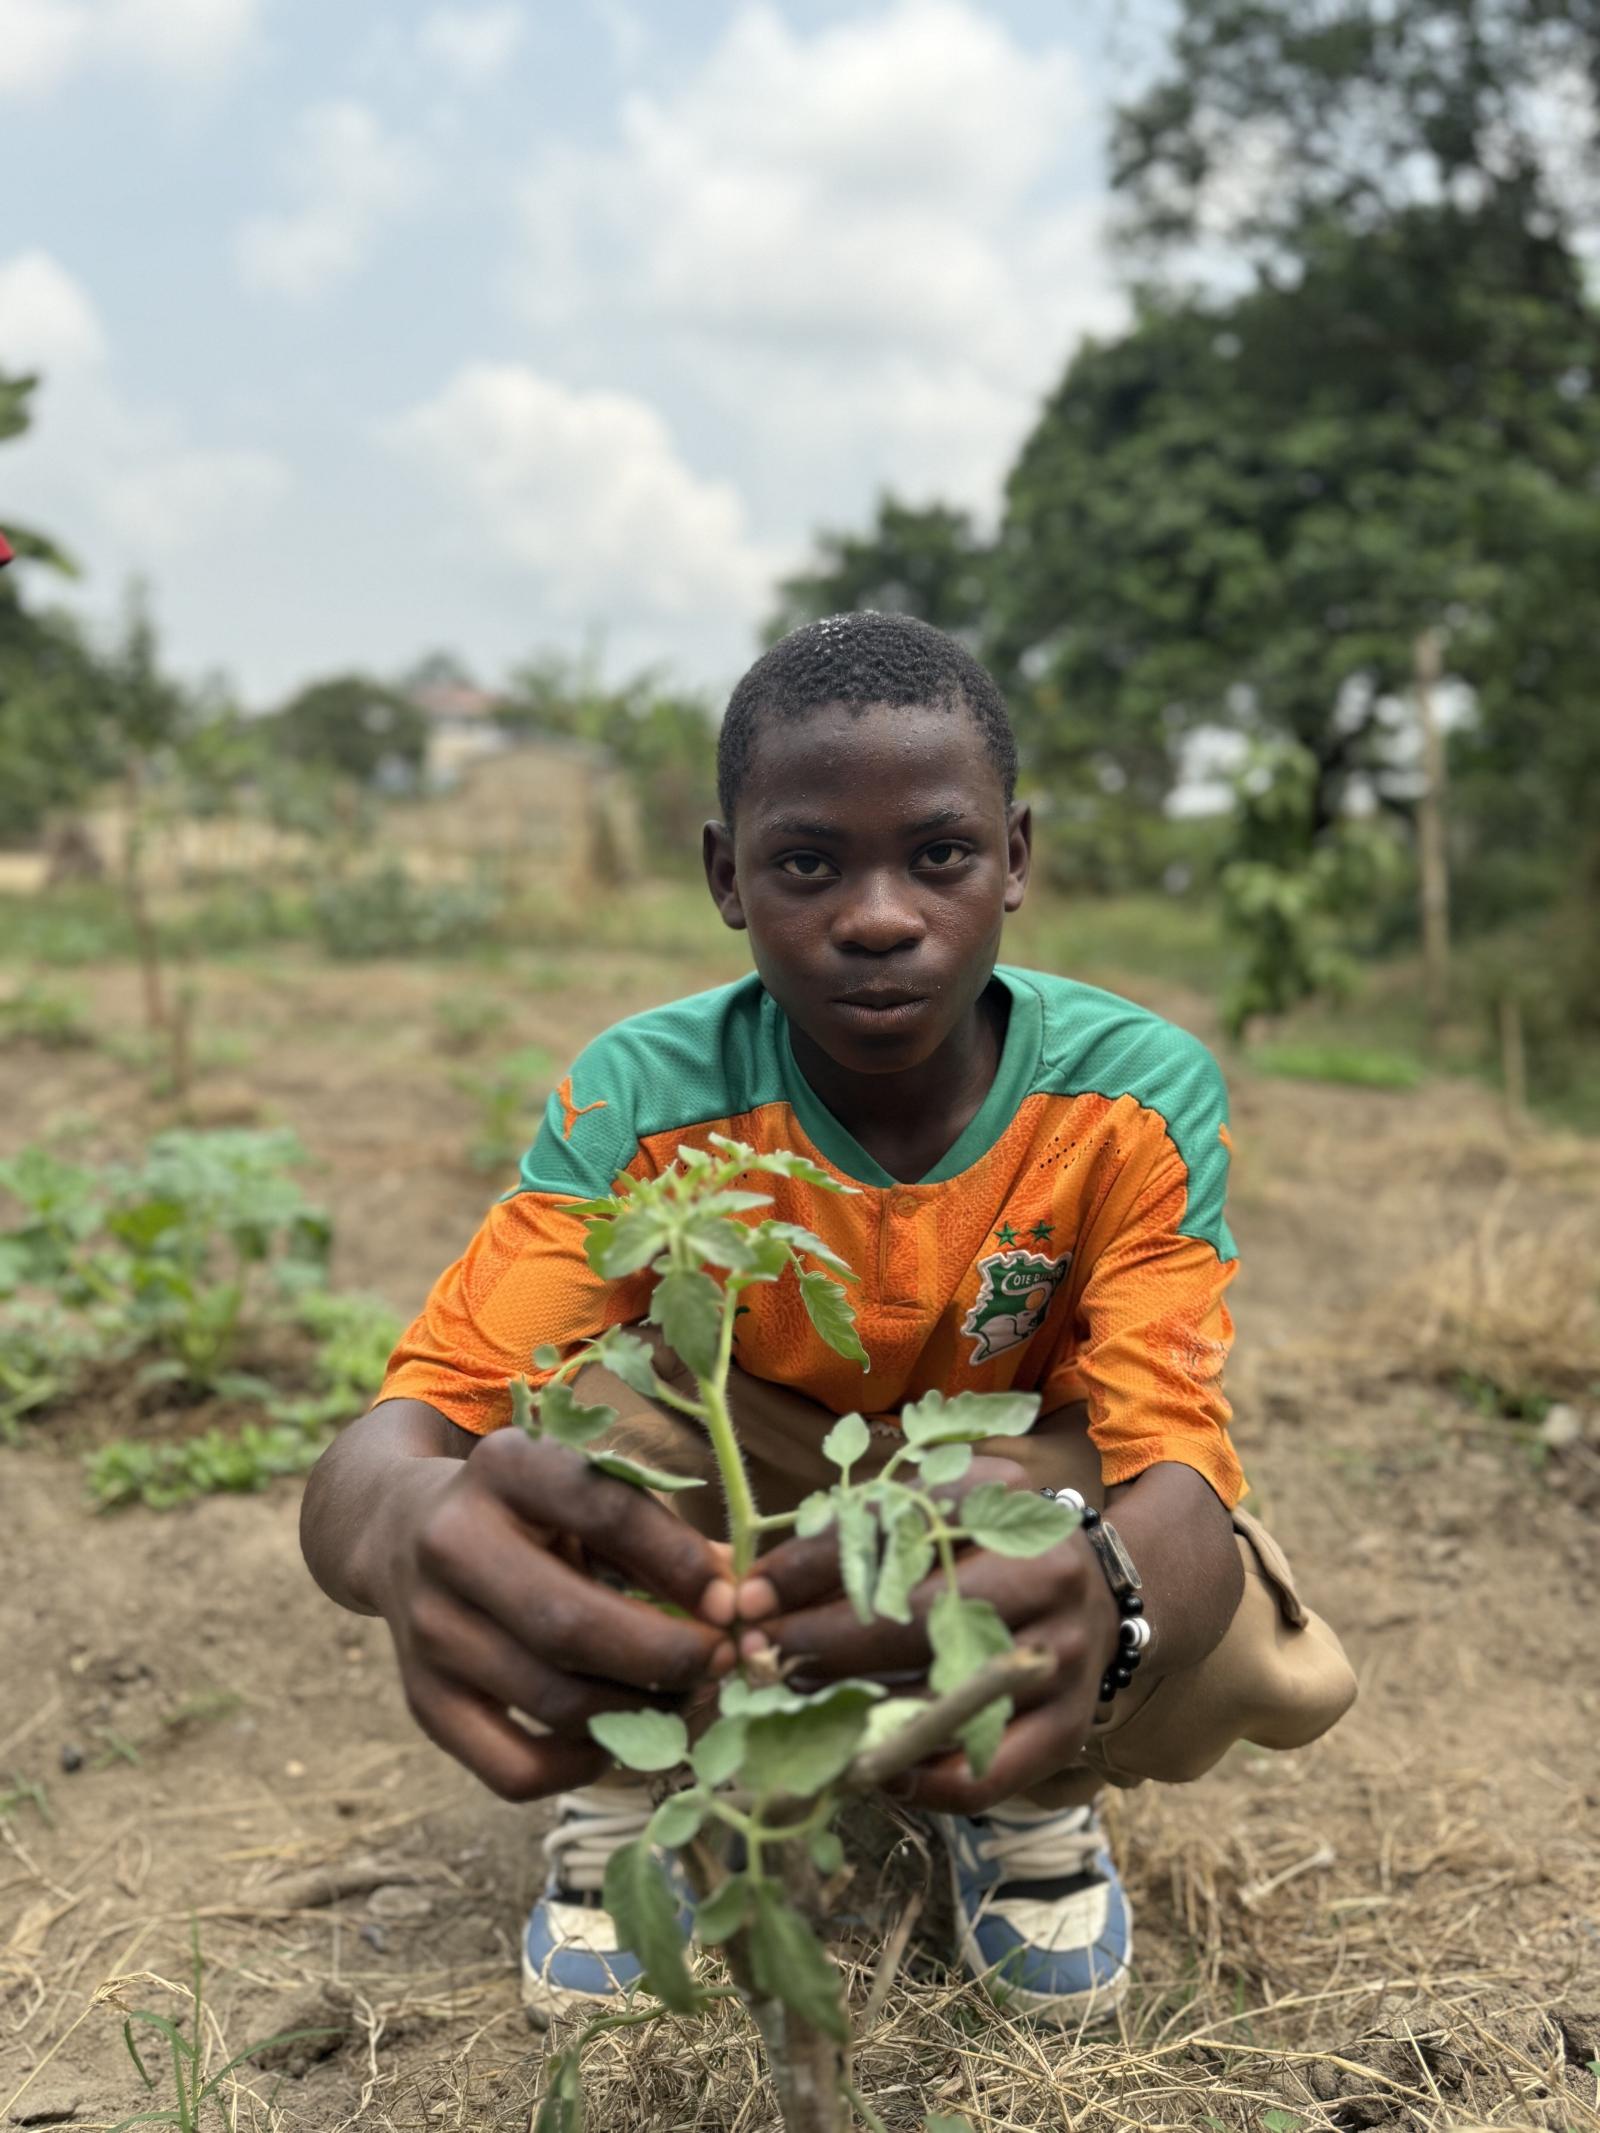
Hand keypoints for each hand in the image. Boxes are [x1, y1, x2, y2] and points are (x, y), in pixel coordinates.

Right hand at [372, 1431, 736, 1800]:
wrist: (403, 1531)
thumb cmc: (526, 1512)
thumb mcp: (583, 1493)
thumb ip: (658, 1537)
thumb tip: (738, 1597)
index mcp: (504, 1469)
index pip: (606, 1512)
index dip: (681, 1563)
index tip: (730, 1601)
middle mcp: (452, 1545)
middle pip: (571, 1624)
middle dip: (665, 1653)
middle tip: (721, 1660)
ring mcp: (429, 1630)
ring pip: (553, 1701)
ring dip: (640, 1712)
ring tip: (686, 1696)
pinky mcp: (423, 1702)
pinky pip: (515, 1769)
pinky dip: (584, 1765)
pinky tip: (622, 1736)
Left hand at [732, 1460, 1123, 1811]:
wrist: (1099, 1598)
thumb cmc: (984, 1553)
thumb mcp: (935, 1515)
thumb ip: (860, 1535)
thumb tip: (759, 1589)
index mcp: (1005, 1499)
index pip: (895, 1523)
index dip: (812, 1564)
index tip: (749, 1596)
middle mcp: (1045, 1572)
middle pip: (915, 1615)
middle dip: (820, 1642)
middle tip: (758, 1661)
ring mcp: (1062, 1653)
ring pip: (942, 1695)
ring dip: (853, 1712)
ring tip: (790, 1713)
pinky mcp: (1070, 1726)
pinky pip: (984, 1772)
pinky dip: (918, 1781)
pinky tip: (866, 1767)